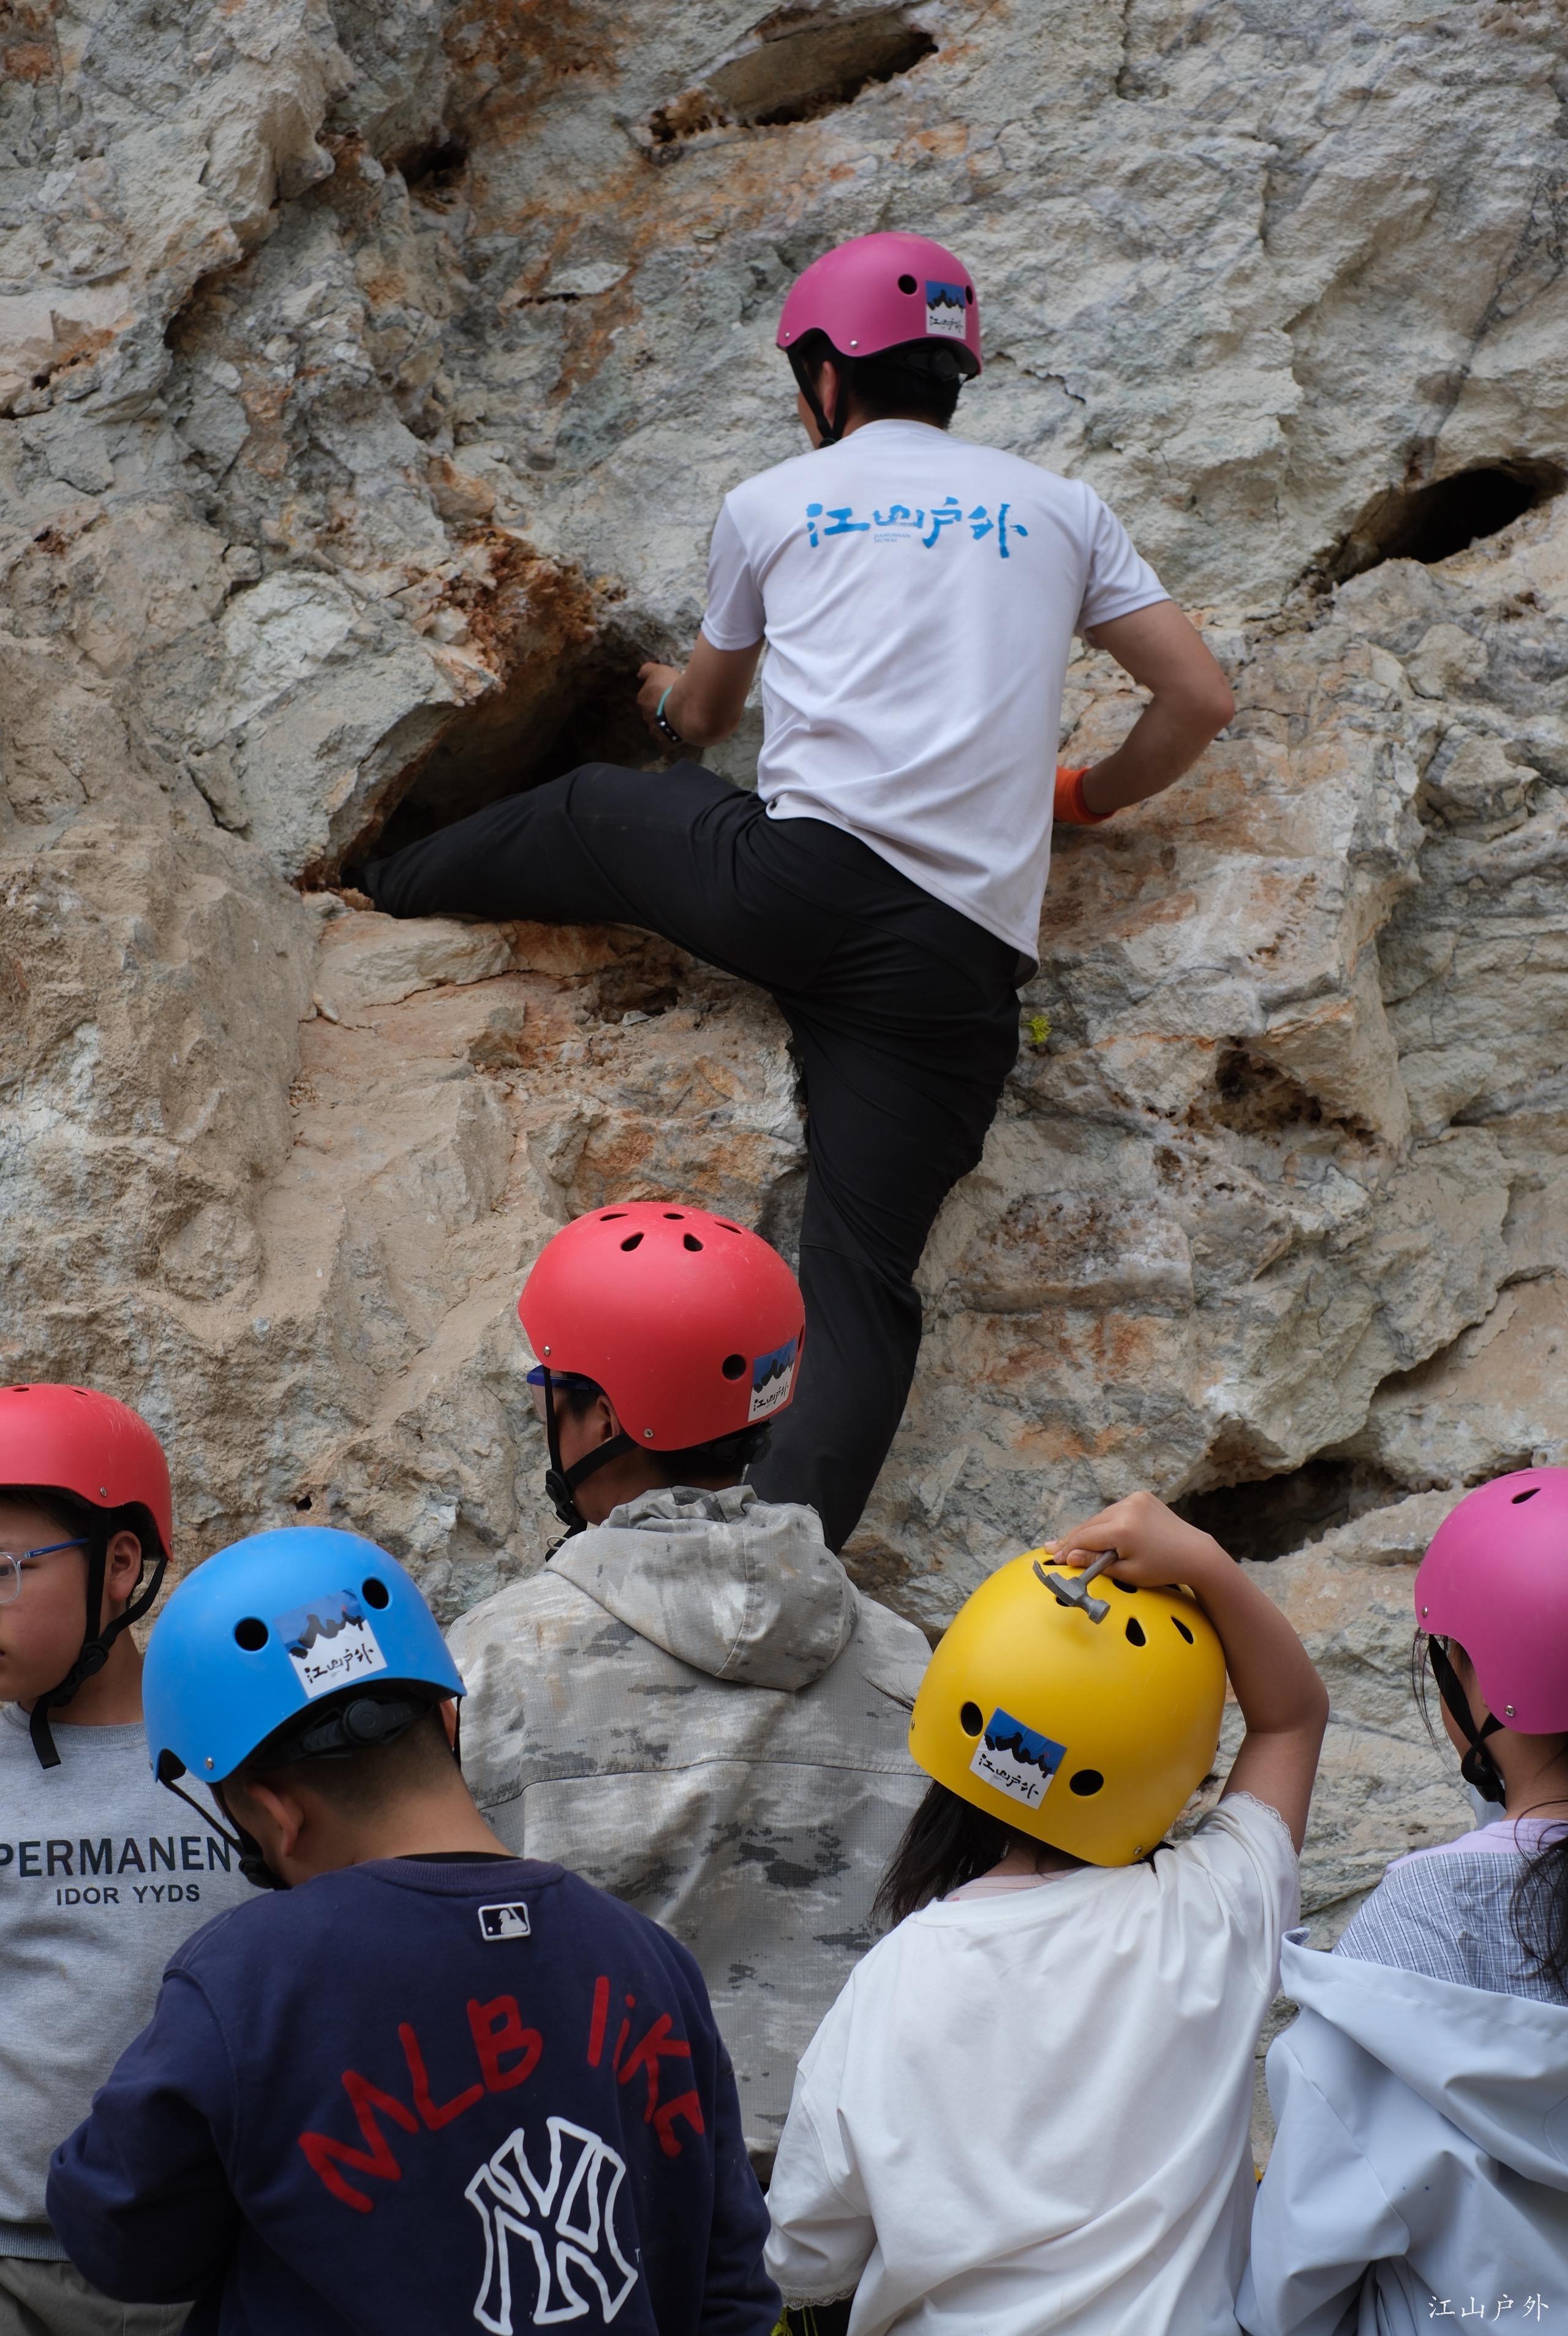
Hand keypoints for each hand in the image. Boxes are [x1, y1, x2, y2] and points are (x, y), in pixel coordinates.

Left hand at [637, 661, 681, 737]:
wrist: (683, 708)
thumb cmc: (670, 687)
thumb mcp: (658, 670)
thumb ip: (647, 670)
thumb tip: (639, 675)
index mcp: (642, 700)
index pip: (646, 699)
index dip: (656, 697)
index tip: (665, 695)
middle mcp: (645, 716)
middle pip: (650, 714)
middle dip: (657, 712)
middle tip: (671, 708)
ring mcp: (654, 731)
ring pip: (656, 729)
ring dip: (663, 726)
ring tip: (676, 722)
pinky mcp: (663, 743)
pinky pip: (664, 743)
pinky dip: (668, 740)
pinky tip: (676, 737)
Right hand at [1048, 1490, 1223, 1590]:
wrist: (1194, 1553)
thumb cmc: (1163, 1568)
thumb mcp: (1128, 1572)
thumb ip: (1096, 1562)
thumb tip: (1070, 1556)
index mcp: (1124, 1529)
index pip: (1085, 1538)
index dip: (1068, 1549)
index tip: (1054, 1558)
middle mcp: (1127, 1508)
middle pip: (1089, 1525)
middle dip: (1072, 1539)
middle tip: (1051, 1549)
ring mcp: (1134, 1499)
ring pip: (1100, 1517)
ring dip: (1088, 1530)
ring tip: (1071, 1543)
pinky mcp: (1141, 1496)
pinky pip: (1114, 1511)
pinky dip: (1105, 1522)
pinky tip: (1096, 1533)